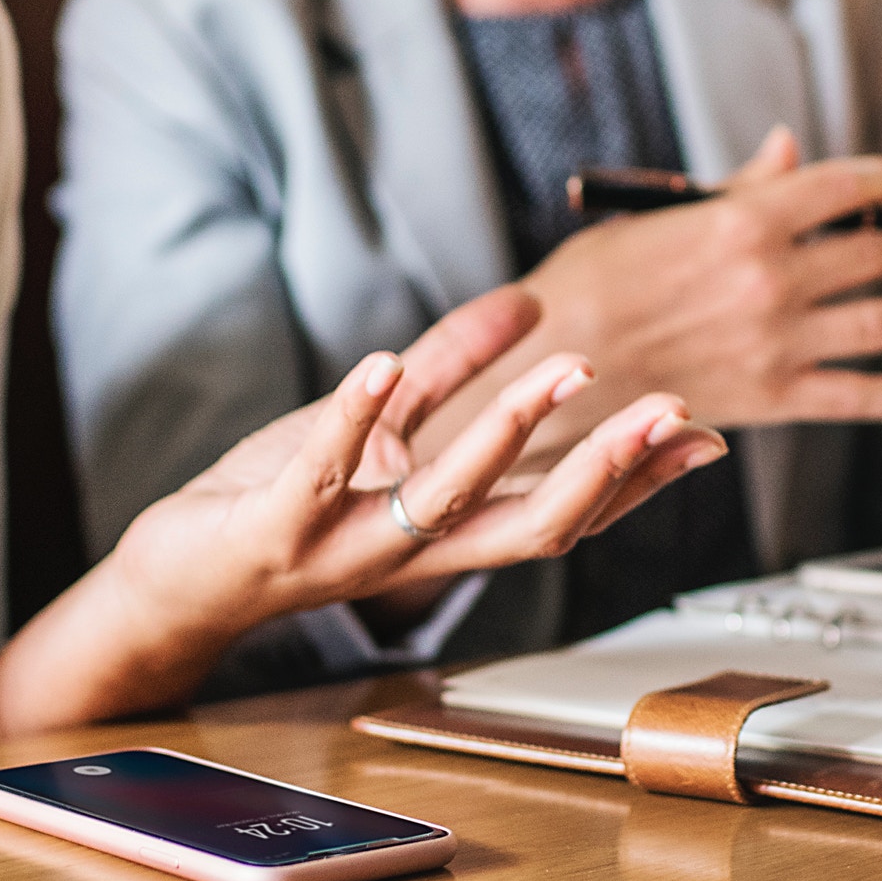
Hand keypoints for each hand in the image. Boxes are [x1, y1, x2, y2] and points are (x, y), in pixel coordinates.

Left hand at [108, 287, 723, 657]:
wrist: (182, 576)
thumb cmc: (284, 502)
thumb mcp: (379, 425)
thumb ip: (448, 368)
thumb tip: (528, 304)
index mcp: (447, 530)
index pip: (562, 513)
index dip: (634, 480)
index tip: (699, 434)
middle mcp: (415, 553)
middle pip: (533, 525)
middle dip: (606, 467)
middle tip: (667, 412)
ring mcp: (348, 546)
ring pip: (444, 500)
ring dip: (506, 431)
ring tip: (560, 368)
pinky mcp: (278, 529)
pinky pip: (323, 474)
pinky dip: (352, 418)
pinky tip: (381, 362)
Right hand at [424, 127, 881, 443]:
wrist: (550, 367)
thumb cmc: (585, 283)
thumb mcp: (653, 217)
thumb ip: (734, 187)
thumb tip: (788, 148)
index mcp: (741, 220)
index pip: (842, 187)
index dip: (881, 180)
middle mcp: (773, 278)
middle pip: (877, 251)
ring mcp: (778, 341)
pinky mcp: (772, 398)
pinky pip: (856, 397)